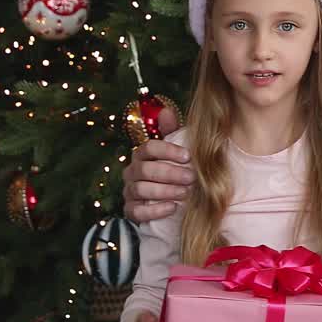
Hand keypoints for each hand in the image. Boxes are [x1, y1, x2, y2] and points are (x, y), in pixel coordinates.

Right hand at [122, 107, 191, 223]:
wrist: (173, 199)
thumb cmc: (176, 170)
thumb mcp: (177, 151)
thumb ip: (172, 132)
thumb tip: (166, 110)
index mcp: (142, 155)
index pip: (148, 147)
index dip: (168, 151)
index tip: (188, 156)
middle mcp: (132, 172)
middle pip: (145, 169)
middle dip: (170, 173)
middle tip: (192, 177)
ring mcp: (130, 191)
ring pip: (140, 190)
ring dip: (165, 191)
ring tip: (186, 193)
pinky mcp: (131, 210)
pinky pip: (136, 211)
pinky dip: (154, 210)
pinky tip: (172, 208)